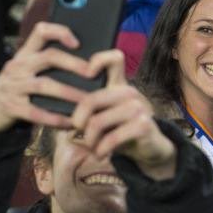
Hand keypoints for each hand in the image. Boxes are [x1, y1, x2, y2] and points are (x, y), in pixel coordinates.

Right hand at [0, 22, 90, 132]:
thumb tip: (89, 66)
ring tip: (88, 101)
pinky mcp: (12, 107)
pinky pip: (37, 113)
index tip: (78, 42)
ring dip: (70, 93)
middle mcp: (18, 66)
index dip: (59, 32)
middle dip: (73, 64)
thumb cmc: (20, 87)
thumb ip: (48, 64)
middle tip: (93, 74)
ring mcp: (14, 86)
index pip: (40, 31)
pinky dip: (56, 119)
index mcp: (25, 54)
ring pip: (45, 85)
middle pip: (49, 57)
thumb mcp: (28, 69)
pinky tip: (72, 123)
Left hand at [70, 50, 175, 179]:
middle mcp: (129, 93)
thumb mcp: (105, 117)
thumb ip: (90, 110)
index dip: (98, 60)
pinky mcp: (144, 125)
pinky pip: (112, 138)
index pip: (114, 58)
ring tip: (91, 148)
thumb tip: (60, 112)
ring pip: (98, 122)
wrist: (152, 149)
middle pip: (92, 99)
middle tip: (77, 132)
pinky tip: (100, 154)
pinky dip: (101, 149)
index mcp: (119, 86)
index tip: (88, 75)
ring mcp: (138, 108)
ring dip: (89, 140)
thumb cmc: (122, 132)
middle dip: (78, 120)